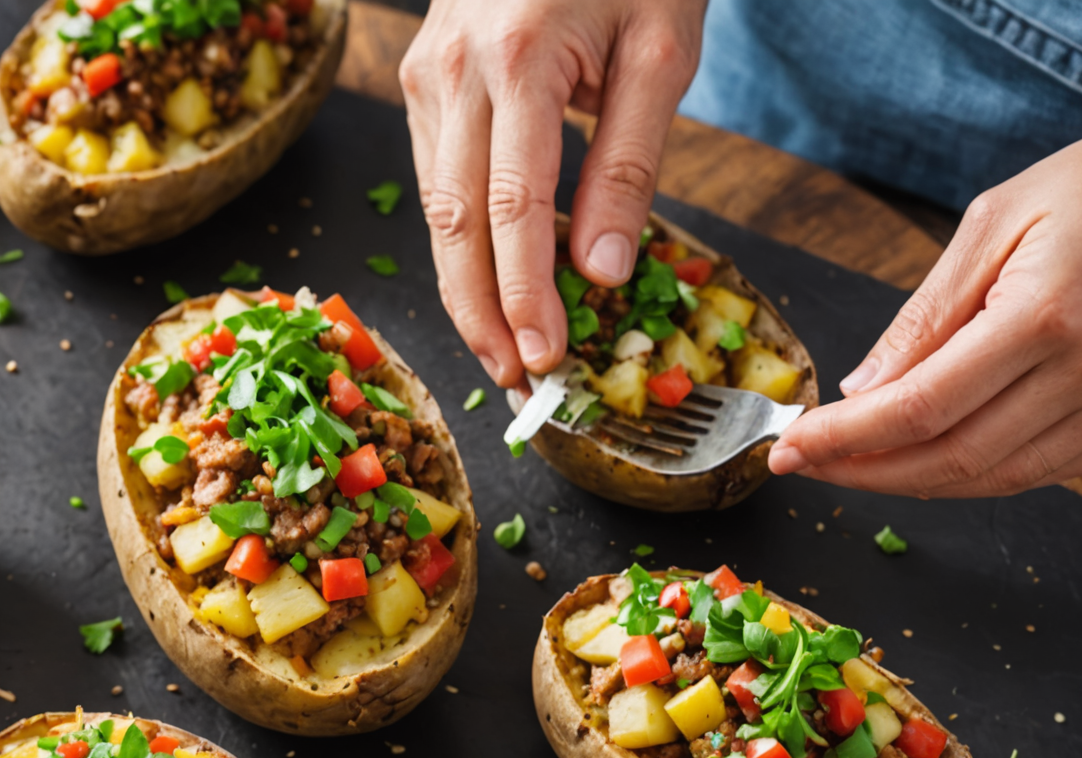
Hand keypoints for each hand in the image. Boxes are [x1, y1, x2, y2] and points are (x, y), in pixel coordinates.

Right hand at [399, 0, 706, 389]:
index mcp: (517, 58)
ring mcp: (425, 74)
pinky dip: (460, 238)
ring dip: (465, 287)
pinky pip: (434, 175)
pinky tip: (492, 282)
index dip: (523, 295)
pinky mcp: (419, 77)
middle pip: (451, 222)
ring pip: (431, 207)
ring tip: (505, 351)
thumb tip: (602, 274)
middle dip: (480, 314)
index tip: (546, 359)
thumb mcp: (661, 50)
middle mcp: (452, 70)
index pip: (511, 208)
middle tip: (516, 383)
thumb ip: (631, 163)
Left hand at [768, 106, 1081, 495]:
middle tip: (801, 463)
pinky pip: (1033, 473)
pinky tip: (921, 454)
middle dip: (861, 470)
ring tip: (848, 464)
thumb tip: (861, 391)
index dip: (845, 440)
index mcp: (1046, 317)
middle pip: (949, 457)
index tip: (788, 447)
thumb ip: (923, 317)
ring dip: (908, 481)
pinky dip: (968, 472)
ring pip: (989, 478)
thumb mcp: (991, 223)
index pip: (919, 408)